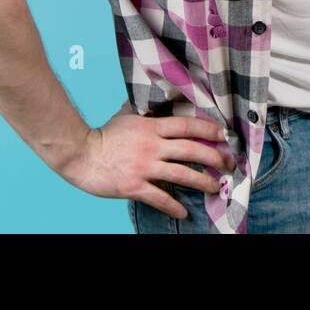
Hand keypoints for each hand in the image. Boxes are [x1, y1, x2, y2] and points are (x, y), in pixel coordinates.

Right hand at [60, 99, 237, 218]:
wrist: (80, 154)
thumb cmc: (103, 135)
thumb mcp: (126, 115)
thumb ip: (144, 109)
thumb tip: (153, 97)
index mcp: (152, 128)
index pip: (187, 126)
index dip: (208, 130)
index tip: (224, 136)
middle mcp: (152, 146)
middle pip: (191, 150)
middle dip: (214, 158)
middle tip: (229, 164)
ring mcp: (144, 167)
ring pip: (182, 175)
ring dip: (203, 182)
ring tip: (216, 187)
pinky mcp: (134, 186)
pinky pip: (159, 198)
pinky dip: (174, 206)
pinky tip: (183, 212)